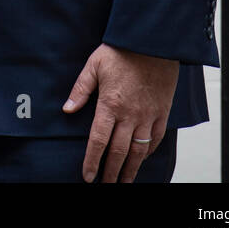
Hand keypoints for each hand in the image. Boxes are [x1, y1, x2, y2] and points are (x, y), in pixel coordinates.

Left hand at [63, 43, 178, 182]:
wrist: (152, 42)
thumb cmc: (121, 51)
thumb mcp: (94, 65)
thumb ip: (80, 89)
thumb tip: (67, 109)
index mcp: (110, 104)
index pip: (98, 140)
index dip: (92, 161)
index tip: (88, 176)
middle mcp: (130, 115)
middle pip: (119, 151)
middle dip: (111, 172)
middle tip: (106, 185)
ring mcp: (148, 116)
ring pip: (139, 150)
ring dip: (131, 169)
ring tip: (124, 181)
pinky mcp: (162, 113)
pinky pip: (156, 139)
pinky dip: (148, 152)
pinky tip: (142, 158)